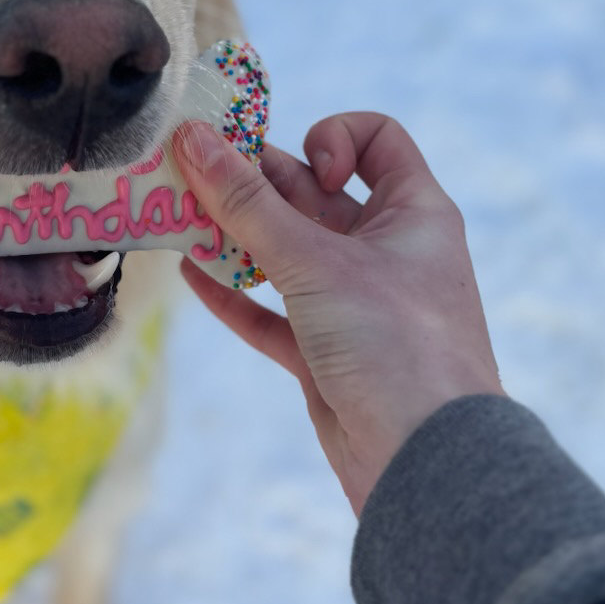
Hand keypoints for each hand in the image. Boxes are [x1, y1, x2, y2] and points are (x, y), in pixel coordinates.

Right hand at [173, 113, 502, 513]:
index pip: (377, 140)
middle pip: (313, 195)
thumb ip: (248, 203)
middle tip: (192, 172)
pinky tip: (189, 274)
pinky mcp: (327, 355)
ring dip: (234, 234)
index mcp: (413, 214)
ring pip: (287, 254)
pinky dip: (234, 293)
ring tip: (178, 217)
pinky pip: (273, 312)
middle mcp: (388, 251)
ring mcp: (356, 305)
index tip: (301, 165)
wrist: (427, 465)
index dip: (333, 138)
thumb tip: (193, 138)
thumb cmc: (393, 343)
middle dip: (254, 182)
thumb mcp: (316, 262)